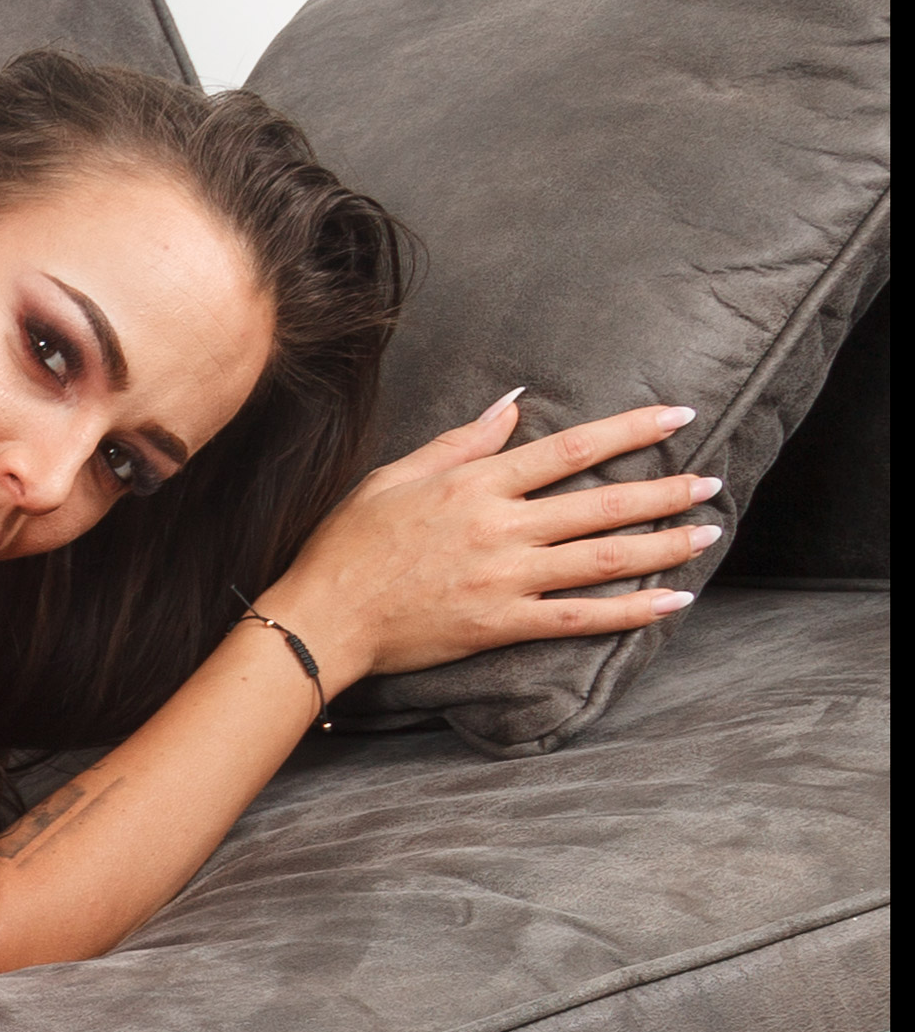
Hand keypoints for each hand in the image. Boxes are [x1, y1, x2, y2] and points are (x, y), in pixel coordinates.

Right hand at [268, 394, 722, 678]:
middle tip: (712, 483)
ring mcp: (503, 580)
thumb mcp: (395, 477)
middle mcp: (498, 529)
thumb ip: (462, 442)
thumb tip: (514, 406)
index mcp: (474, 486)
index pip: (569, 450)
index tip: (677, 417)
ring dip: (662, 545)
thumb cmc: (346, 546)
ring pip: (602, 559)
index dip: (630, 430)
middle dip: (665, 491)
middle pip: (601, 504)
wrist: (319, 619)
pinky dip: (630, 611)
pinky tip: (672, 600)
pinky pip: (579, 618)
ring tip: (706, 533)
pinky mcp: (500, 625)